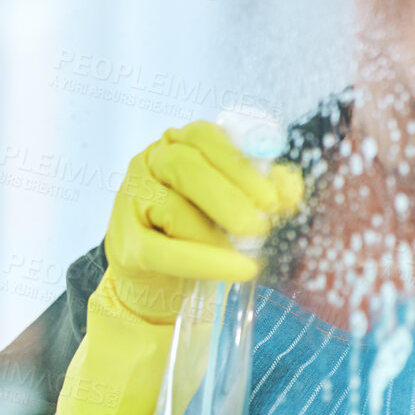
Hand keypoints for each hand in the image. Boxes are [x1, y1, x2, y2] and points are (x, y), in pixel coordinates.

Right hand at [104, 121, 304, 322]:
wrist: (160, 277)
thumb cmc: (202, 229)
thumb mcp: (234, 203)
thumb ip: (263, 190)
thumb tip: (288, 189)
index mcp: (179, 143)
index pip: (206, 137)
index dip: (242, 165)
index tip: (274, 198)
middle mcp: (149, 163)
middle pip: (184, 166)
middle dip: (230, 197)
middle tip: (261, 226)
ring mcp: (130, 200)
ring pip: (173, 209)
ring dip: (216, 235)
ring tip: (247, 255)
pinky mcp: (125, 243)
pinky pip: (164, 252)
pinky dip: (205, 262)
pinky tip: (238, 270)